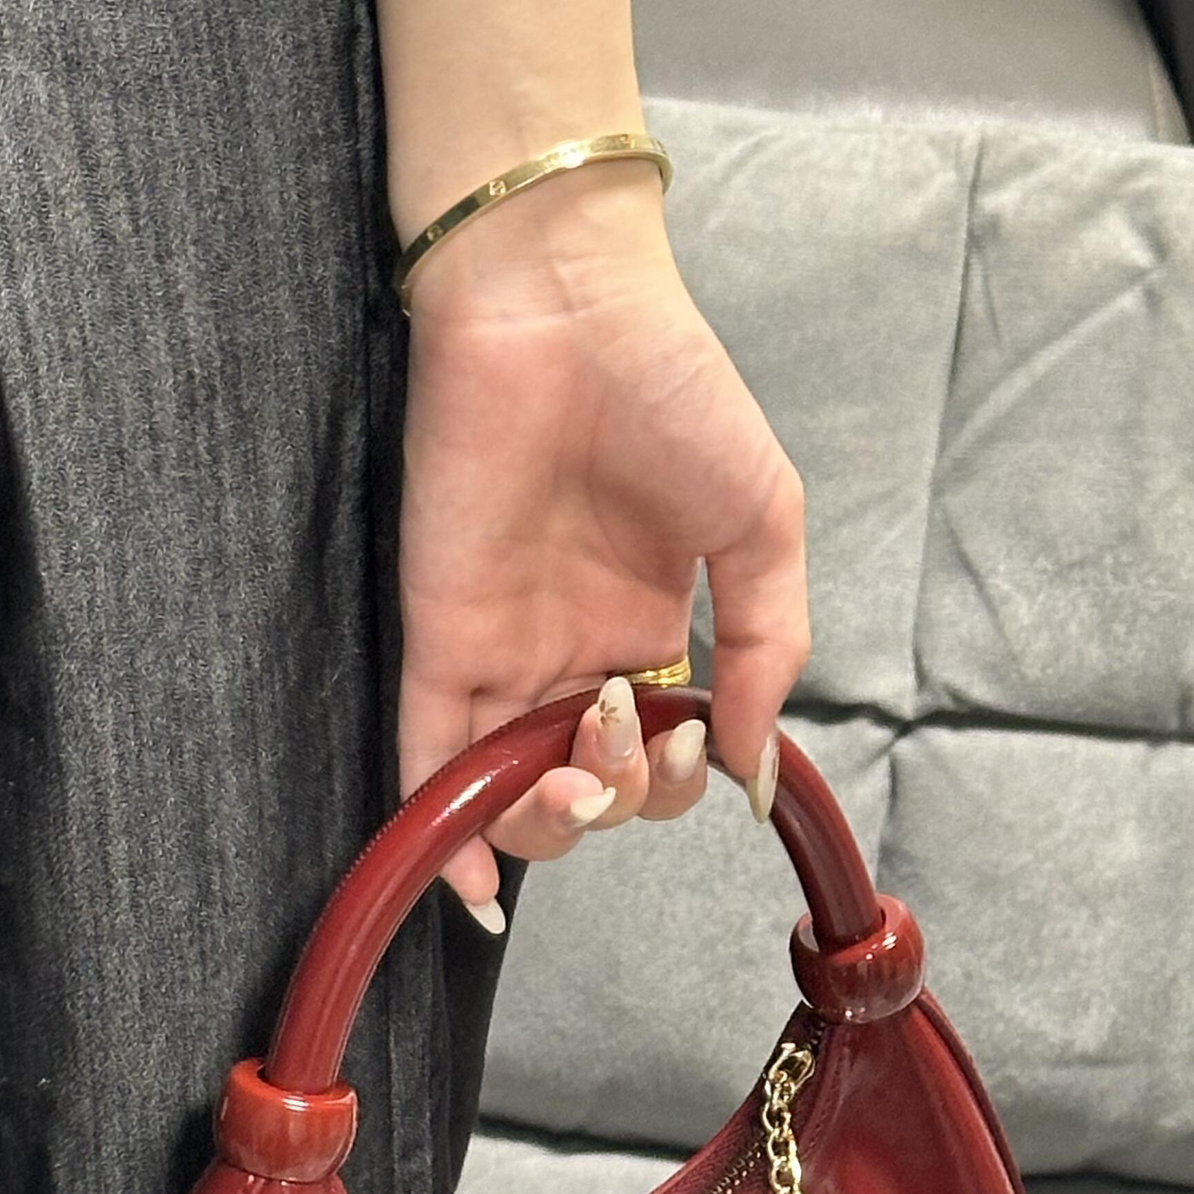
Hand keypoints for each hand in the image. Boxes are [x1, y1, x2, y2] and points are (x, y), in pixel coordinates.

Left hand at [395, 160, 808, 924]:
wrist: (567, 306)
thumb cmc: (671, 390)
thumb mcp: (763, 524)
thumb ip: (768, 647)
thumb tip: (754, 768)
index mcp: (649, 630)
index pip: (665, 755)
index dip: (685, 778)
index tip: (702, 735)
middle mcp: (573, 652)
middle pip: (591, 786)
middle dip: (621, 800)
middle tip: (631, 736)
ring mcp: (501, 648)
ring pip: (509, 791)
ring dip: (550, 827)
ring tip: (576, 780)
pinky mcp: (436, 633)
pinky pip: (426, 754)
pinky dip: (444, 828)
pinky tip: (471, 888)